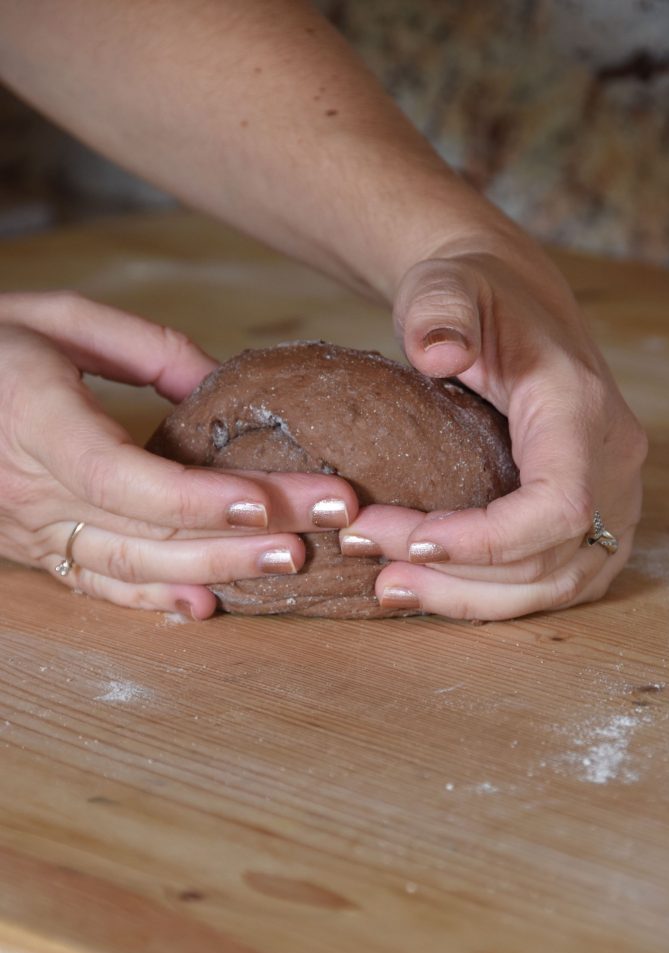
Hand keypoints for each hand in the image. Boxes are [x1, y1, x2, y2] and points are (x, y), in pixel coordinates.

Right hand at [0, 292, 356, 617]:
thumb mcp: (57, 319)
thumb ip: (143, 347)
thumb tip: (219, 383)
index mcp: (35, 421)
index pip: (123, 477)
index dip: (197, 497)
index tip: (266, 500)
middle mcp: (32, 490)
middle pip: (148, 529)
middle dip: (241, 533)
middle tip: (323, 525)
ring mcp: (33, 530)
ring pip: (132, 566)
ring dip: (215, 569)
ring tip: (289, 561)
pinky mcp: (38, 549)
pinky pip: (99, 585)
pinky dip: (155, 600)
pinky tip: (209, 604)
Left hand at [341, 232, 646, 619]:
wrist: (506, 304)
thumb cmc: (474, 297)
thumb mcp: (445, 287)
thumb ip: (439, 311)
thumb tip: (438, 349)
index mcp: (580, 409)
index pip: (559, 504)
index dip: (490, 541)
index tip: (413, 539)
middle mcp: (611, 459)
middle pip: (551, 558)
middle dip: (456, 573)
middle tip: (369, 555)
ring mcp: (612, 496)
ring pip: (556, 584)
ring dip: (470, 597)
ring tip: (389, 585)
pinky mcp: (594, 518)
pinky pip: (555, 581)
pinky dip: (493, 595)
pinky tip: (432, 585)